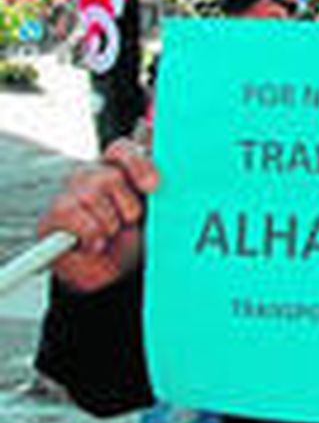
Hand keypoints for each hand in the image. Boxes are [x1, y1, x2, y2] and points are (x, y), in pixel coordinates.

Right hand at [37, 140, 158, 292]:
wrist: (110, 273)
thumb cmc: (134, 238)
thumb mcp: (156, 212)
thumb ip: (159, 185)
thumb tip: (160, 155)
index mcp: (121, 168)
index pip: (124, 149)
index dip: (138, 164)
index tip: (151, 186)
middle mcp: (94, 175)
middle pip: (111, 175)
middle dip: (127, 205)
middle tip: (129, 222)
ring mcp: (70, 192)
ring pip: (92, 195)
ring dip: (109, 224)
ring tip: (110, 235)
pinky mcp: (53, 215)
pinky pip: (72, 215)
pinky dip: (89, 235)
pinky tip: (92, 242)